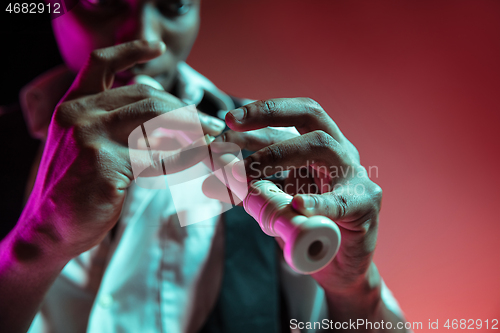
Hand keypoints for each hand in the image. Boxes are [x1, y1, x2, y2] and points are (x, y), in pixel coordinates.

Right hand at [16, 40, 224, 259]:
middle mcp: (79, 114)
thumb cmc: (76, 190)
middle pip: (145, 96)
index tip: (158, 48)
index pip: (101, 63)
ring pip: (156, 120)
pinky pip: (160, 157)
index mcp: (74, 105)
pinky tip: (201, 160)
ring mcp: (90, 137)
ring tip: (212, 139)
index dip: (130, 50)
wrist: (48, 230)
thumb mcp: (86, 146)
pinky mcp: (105, 165)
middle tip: (211, 124)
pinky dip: (187, 157)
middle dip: (184, 109)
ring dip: (192, 129)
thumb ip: (114, 125)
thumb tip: (166, 114)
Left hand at [220, 98, 380, 293]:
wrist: (342, 266)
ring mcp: (354, 175)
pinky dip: (317, 203)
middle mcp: (338, 151)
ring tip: (247, 174)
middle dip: (267, 113)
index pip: (290, 118)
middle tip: (231, 124)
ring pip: (321, 146)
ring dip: (277, 155)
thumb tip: (213, 180)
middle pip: (309, 114)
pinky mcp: (364, 205)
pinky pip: (340, 201)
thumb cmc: (308, 229)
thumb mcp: (275, 203)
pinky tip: (297, 205)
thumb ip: (252, 188)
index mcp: (318, 147)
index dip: (258, 114)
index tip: (227, 121)